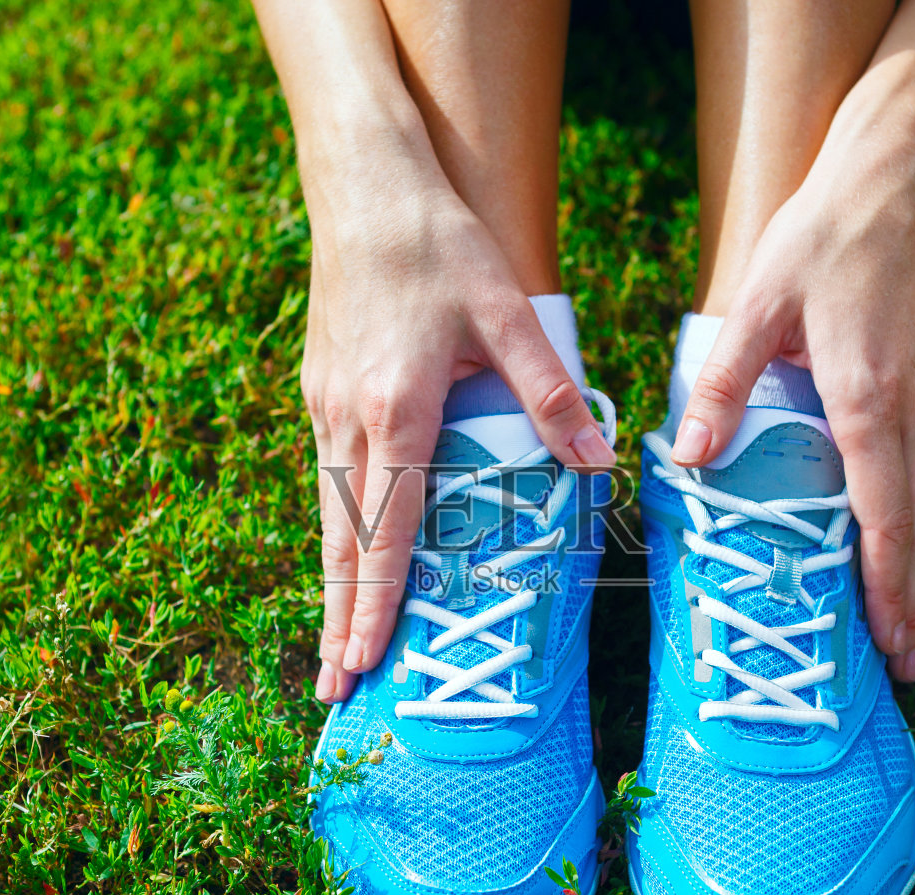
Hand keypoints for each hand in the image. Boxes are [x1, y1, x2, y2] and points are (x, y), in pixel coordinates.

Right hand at [301, 179, 613, 703]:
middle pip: (341, 545)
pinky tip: (342, 559)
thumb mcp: (508, 313)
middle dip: (338, 623)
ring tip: (333, 647)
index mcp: (397, 410)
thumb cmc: (440, 244)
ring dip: (331, 587)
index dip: (377, 604)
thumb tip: (595, 460)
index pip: (384, 532)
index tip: (365, 664)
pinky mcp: (319, 390)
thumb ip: (549, 392)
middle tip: (333, 691)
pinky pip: (326, 480)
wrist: (366, 183)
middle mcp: (349, 420)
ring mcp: (324, 406)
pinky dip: (333, 535)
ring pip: (327, 517)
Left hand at [671, 90, 914, 682]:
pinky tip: (899, 537)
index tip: (890, 641)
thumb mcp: (758, 302)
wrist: (904, 167)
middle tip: (906, 661)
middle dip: (912, 596)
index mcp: (870, 397)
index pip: (885, 515)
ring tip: (906, 619)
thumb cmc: (827, 230)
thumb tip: (690, 460)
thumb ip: (722, 385)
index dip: (887, 584)